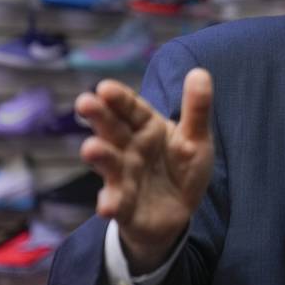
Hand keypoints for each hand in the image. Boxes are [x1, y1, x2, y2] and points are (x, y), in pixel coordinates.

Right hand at [77, 68, 213, 273]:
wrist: (179, 212)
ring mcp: (124, 177)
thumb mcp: (196, 138)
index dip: (120, 99)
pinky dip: (111, 204)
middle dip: (100, 117)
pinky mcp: (125, 206)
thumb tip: (200, 72)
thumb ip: (197, 109)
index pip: (132, 109)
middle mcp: (130, 149)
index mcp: (147, 128)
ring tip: (91, 149)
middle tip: (85, 102)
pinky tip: (107, 207)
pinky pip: (117, 204)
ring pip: (110, 164)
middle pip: (113, 130)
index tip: (105, 87)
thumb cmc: (182, 168)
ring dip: (101, 157)